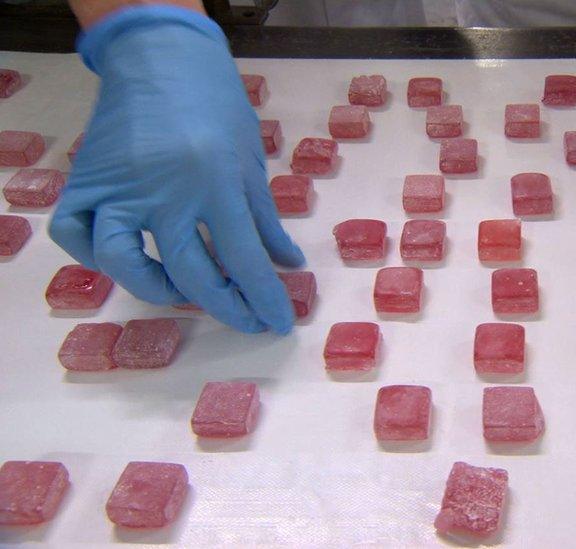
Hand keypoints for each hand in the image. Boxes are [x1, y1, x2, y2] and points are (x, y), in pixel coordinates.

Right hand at [49, 6, 304, 333]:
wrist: (162, 57)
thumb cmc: (216, 104)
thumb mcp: (251, 160)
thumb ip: (266, 218)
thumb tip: (288, 264)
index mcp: (216, 182)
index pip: (245, 259)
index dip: (265, 299)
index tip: (278, 323)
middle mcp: (165, 191)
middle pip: (191, 274)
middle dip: (225, 308)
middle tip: (245, 319)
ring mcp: (119, 186)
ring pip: (123, 262)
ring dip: (157, 290)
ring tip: (185, 292)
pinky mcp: (85, 179)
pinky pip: (75, 233)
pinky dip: (94, 257)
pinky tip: (126, 260)